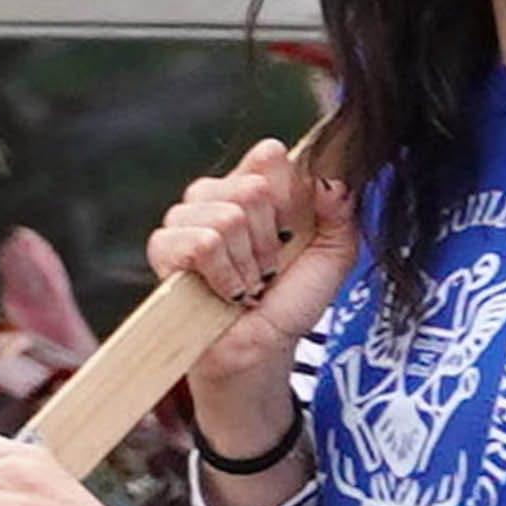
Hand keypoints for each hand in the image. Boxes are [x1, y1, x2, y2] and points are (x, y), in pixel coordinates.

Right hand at [148, 138, 357, 436]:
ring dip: (247, 263)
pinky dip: (223, 275)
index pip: (269, 155)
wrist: (263, 350)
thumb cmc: (290, 302)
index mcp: (255, 185)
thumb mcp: (334, 255)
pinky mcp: (164, 248)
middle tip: (268, 269)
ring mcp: (186, 218)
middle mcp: (217, 194)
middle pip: (252, 187)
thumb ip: (340, 212)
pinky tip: (225, 291)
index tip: (293, 234)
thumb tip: (330, 178)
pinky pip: (200, 242)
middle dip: (270, 240)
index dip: (288, 196)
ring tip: (247, 283)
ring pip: (227, 217)